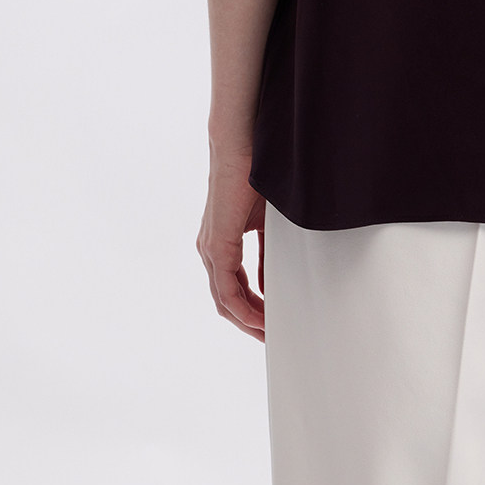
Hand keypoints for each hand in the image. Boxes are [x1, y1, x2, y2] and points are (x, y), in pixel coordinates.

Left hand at [198, 145, 267, 340]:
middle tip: (271, 337)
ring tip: (269, 333)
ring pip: (224, 301)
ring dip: (247, 320)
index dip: (252, 309)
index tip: (271, 322)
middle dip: (250, 322)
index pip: (233, 288)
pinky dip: (243, 309)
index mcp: (222, 243)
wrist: (241, 147)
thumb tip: (273, 281)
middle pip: (226, 302)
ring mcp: (211, 250)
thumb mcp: (267, 224)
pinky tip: (260, 319)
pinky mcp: (216, 246)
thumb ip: (267, 253)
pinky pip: (226, 291)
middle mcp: (211, 250)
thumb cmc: (255, 176)